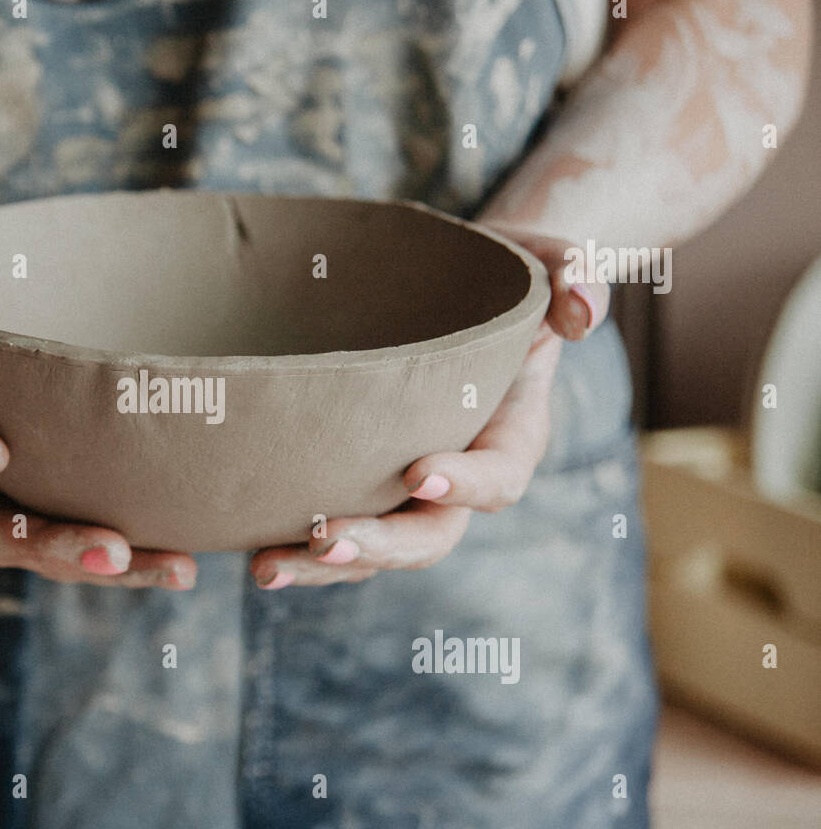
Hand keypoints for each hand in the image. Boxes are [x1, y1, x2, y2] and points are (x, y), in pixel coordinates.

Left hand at [249, 230, 609, 588]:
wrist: (444, 294)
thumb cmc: (494, 276)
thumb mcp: (546, 260)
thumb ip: (576, 274)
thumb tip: (583, 313)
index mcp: (508, 438)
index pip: (499, 478)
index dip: (465, 483)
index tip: (419, 473)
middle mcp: (457, 482)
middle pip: (428, 538)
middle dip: (379, 545)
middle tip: (325, 540)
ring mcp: (403, 495)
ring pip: (372, 553)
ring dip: (321, 567)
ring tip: (266, 567)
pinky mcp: (358, 489)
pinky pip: (332, 533)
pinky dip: (294, 548)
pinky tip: (246, 549)